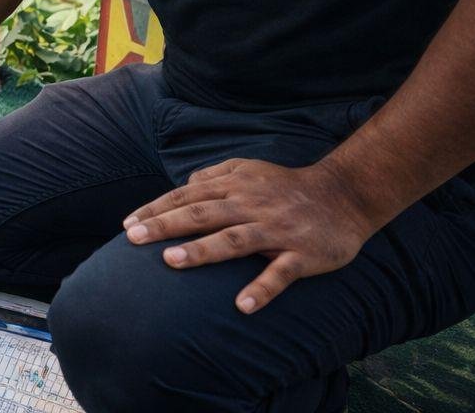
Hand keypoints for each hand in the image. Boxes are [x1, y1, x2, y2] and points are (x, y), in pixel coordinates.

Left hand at [121, 158, 381, 313]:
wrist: (345, 195)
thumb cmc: (287, 185)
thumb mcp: (249, 169)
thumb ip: (215, 174)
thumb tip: (184, 183)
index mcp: (235, 187)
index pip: (187, 197)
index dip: (157, 209)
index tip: (128, 225)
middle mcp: (251, 205)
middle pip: (202, 214)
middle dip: (166, 225)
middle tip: (133, 239)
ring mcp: (276, 230)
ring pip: (235, 239)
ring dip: (203, 250)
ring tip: (172, 262)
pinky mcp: (302, 253)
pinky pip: (280, 272)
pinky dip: (262, 288)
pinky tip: (241, 306)